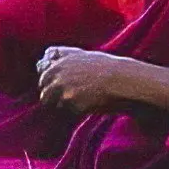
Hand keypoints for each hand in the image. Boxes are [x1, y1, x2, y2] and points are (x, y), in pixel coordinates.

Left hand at [38, 48, 168, 114]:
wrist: (125, 81)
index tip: (57, 83)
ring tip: (78, 103)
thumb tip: (49, 59)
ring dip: (59, 104)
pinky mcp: (69, 102)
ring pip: (49, 101)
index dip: (49, 76)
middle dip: (52, 93)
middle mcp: (58, 69)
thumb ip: (66, 57)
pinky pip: (63, 112)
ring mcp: (62, 86)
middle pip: (43, 86)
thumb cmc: (112, 68)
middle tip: (70, 97)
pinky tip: (86, 108)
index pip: (42, 67)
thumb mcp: (86, 56)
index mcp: (62, 56)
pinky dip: (71, 113)